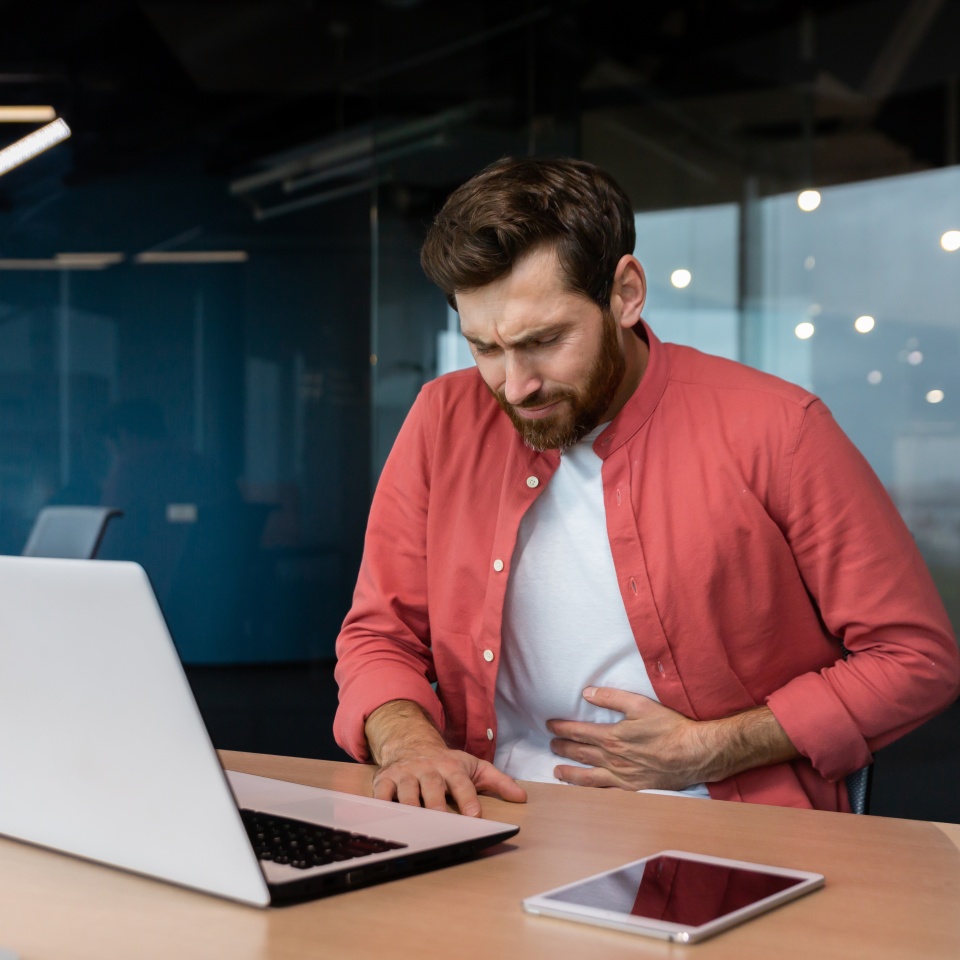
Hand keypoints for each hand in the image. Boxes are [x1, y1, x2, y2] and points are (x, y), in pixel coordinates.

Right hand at [372, 745, 526, 816]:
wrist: (411, 742)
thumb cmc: (445, 762)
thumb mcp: (474, 767)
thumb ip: (499, 782)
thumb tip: (522, 797)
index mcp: (451, 767)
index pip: (461, 784)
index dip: (468, 800)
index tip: (474, 816)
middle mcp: (428, 769)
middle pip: (432, 788)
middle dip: (436, 806)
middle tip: (442, 824)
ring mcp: (406, 774)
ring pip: (407, 792)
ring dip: (411, 807)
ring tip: (416, 825)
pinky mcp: (386, 780)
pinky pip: (382, 794)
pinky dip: (382, 804)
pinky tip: (386, 817)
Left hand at [547, 687, 797, 790]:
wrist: (693, 753)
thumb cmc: (668, 727)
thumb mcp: (639, 704)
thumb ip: (611, 697)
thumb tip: (586, 693)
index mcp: (612, 737)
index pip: (579, 732)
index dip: (561, 728)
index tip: (549, 725)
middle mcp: (613, 759)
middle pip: (580, 753)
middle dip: (562, 748)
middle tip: (550, 745)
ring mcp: (622, 777)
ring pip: (588, 777)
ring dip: (570, 773)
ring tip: (556, 771)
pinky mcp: (633, 789)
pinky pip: (606, 792)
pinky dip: (590, 791)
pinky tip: (584, 791)